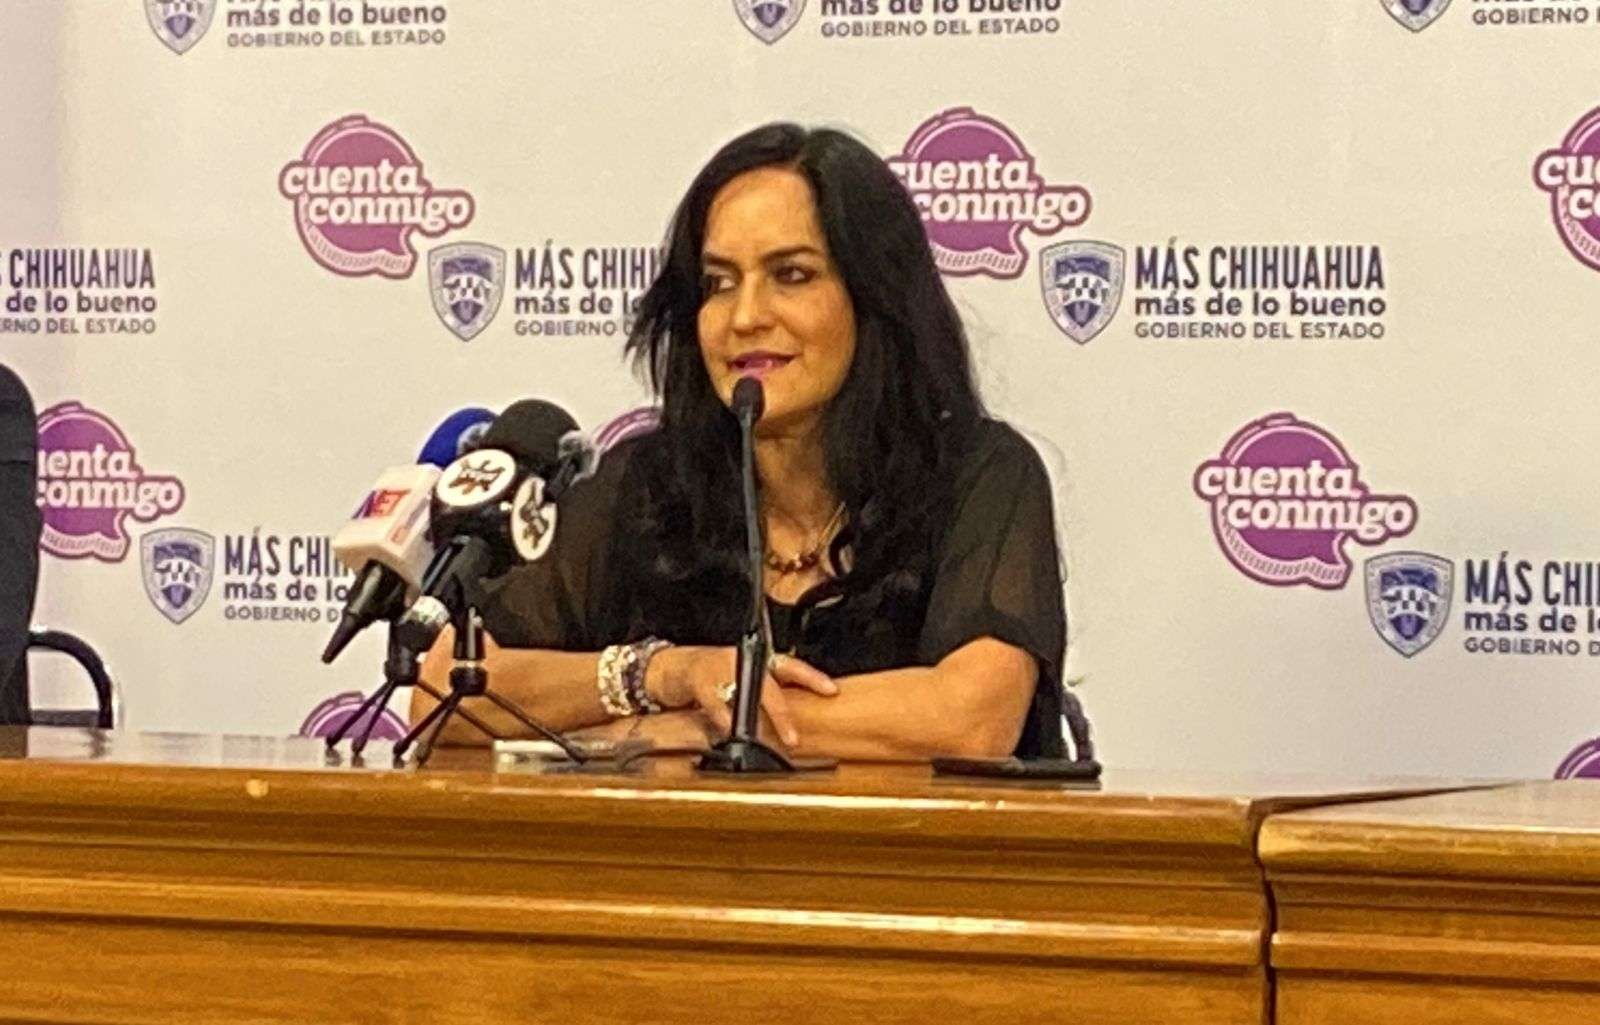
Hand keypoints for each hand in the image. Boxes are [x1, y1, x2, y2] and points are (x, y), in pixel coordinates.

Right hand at [647, 647, 836, 747]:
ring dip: (753, 724)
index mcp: (759, 660)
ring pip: (744, 699)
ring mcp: (722, 670)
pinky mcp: (702, 683)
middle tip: (793, 739)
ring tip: (762, 742)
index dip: (813, 678)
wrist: (676, 667)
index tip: (832, 690)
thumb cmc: (714, 675)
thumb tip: (791, 721)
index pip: (792, 666)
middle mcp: (744, 662)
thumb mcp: (744, 679)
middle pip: (770, 689)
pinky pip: (717, 707)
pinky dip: (724, 723)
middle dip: (783, 716)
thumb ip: (765, 695)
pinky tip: (729, 732)